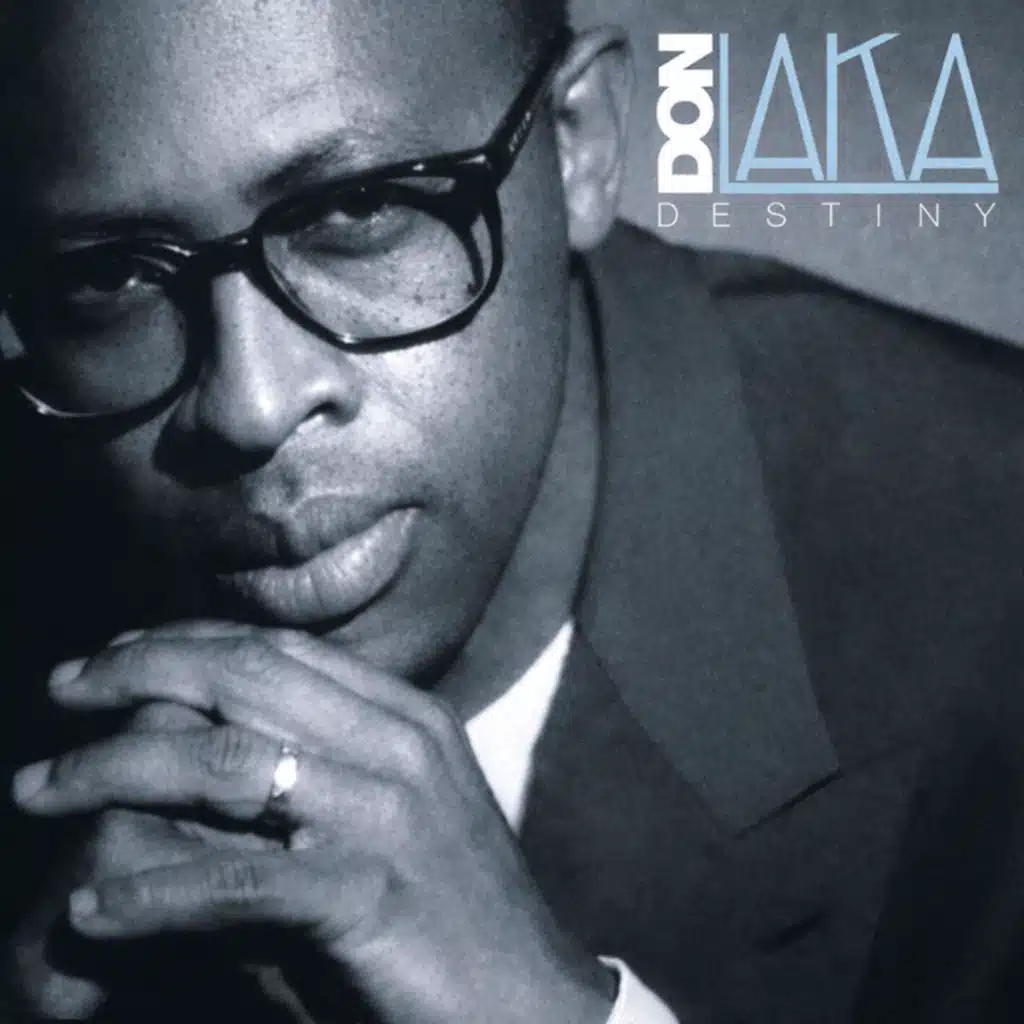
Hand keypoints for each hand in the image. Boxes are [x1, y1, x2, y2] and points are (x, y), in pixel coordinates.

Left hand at [12, 624, 614, 1023]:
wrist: (534, 1007)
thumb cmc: (452, 914)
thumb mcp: (395, 815)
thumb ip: (324, 765)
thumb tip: (211, 741)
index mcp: (408, 717)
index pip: (280, 649)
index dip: (187, 641)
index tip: (115, 654)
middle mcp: (400, 745)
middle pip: (245, 680)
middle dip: (136, 673)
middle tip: (61, 690)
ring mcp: (389, 814)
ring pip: (226, 765)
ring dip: (113, 771)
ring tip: (39, 790)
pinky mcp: (371, 894)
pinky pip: (238, 883)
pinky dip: (154, 894)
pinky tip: (92, 912)